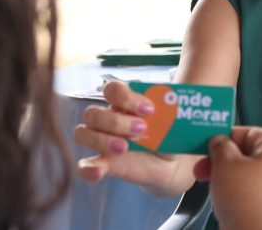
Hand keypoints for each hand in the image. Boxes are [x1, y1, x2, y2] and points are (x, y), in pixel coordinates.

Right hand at [73, 81, 190, 194]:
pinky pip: (84, 165)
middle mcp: (107, 119)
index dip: (126, 97)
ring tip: (125, 147)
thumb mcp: (171, 121)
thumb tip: (179, 95)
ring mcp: (102, 141)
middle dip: (115, 121)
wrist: (170, 161)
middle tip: (141, 129)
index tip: (149, 109)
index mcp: (123, 103)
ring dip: (101, 140)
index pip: (112, 90)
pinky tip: (99, 171)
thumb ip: (169, 109)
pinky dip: (89, 168)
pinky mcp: (103, 164)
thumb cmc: (166, 133)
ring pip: (83, 133)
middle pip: (92, 112)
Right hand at [194, 127, 261, 229]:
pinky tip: (225, 203)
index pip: (249, 132)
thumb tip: (219, 142)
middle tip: (204, 167)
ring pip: (249, 176)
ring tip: (213, 187)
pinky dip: (238, 195)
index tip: (209, 144)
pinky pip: (253, 195)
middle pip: (248, 155)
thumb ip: (220, 146)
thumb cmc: (248, 202)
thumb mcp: (225, 164)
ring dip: (228, 179)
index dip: (226, 136)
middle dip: (223, 161)